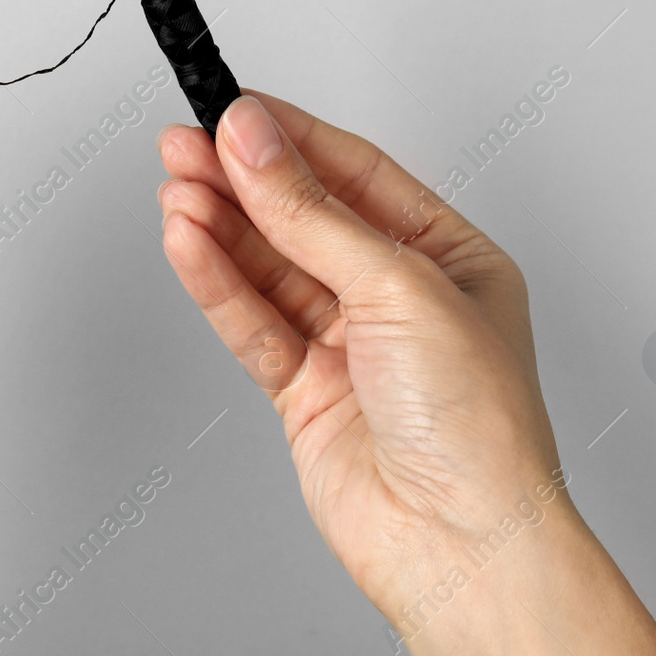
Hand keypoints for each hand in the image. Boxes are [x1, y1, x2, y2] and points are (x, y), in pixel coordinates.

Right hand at [157, 92, 655, 655]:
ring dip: (221, 225)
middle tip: (184, 141)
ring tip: (175, 185)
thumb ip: (312, 214)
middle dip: (242, 178)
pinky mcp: (305, 391)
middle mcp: (398, 297)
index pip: (355, 174)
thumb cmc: (479, 427)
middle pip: (303, 218)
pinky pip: (252, 322)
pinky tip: (188, 241)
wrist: (460, 545)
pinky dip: (217, 282)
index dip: (291, 138)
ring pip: (269, 268)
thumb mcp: (399, 287)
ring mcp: (348, 345)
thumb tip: (255, 143)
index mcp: (449, 256)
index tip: (234, 110)